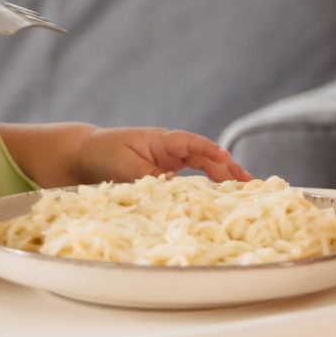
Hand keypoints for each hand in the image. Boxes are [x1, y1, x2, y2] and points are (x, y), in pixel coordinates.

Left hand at [76, 128, 253, 184]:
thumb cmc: (105, 154)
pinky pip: (192, 178)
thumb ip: (150, 174)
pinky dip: (207, 185)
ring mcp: (171, 160)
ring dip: (223, 177)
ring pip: (202, 167)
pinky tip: (221, 195)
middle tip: (248, 181)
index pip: (190, 143)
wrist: (87, 155)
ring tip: (245, 187)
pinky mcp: (167, 173)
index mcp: (161, 141)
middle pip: (204, 156)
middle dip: (226, 167)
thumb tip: (176, 183)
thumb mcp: (124, 166)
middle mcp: (171, 149)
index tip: (226, 157)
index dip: (209, 149)